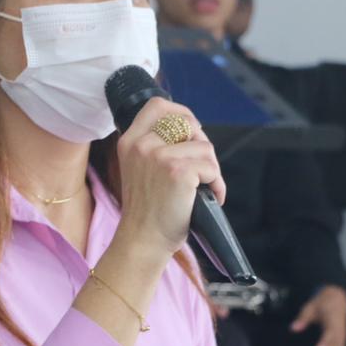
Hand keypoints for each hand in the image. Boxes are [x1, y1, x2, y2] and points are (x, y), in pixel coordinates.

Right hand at [113, 99, 223, 259]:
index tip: (192, 129)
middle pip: (187, 122)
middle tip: (202, 170)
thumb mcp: (140, 170)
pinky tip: (209, 197)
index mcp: (129, 141)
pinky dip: (216, 184)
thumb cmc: (147, 211)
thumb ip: (155, 148)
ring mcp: (159, 155)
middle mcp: (141, 144)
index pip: (158, 105)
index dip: (181, 112)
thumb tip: (192, 130)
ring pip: (204, 146)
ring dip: (212, 169)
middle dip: (202, 144)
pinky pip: (211, 167)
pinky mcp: (178, 170)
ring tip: (204, 189)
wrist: (142, 240)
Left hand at [290, 285, 345, 345]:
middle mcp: (340, 330)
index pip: (331, 333)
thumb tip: (294, 328)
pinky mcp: (342, 341)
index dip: (325, 343)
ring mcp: (342, 337)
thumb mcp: (310, 306)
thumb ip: (302, 317)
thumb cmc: (323, 304)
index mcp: (333, 320)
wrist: (338, 300)